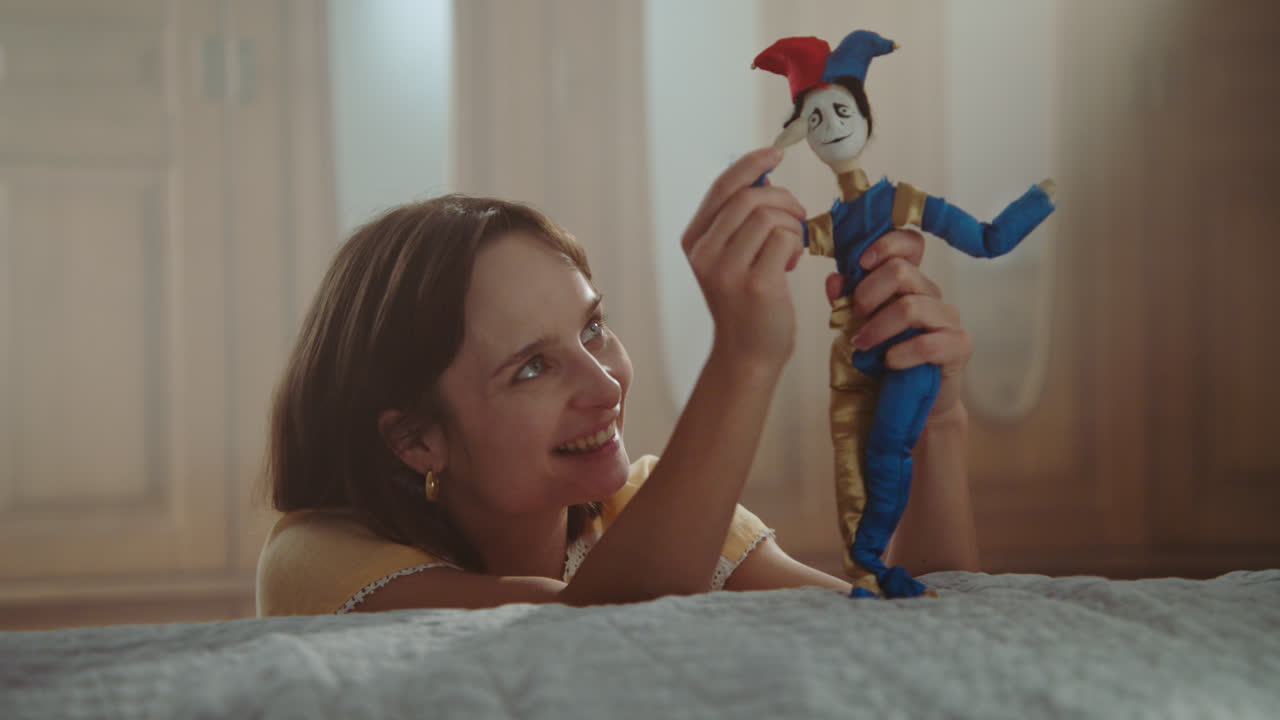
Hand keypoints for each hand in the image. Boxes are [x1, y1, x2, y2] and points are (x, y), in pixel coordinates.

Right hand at [682, 147, 806, 373]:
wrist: (748, 355)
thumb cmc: (747, 303)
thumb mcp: (730, 257)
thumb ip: (738, 221)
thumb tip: (762, 176)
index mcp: (694, 241)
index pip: (722, 188)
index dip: (751, 164)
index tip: (776, 152)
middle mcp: (704, 254)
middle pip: (749, 198)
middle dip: (782, 199)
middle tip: (797, 215)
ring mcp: (727, 270)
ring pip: (768, 216)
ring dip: (791, 224)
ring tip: (792, 245)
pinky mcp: (756, 285)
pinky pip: (783, 238)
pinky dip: (796, 243)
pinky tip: (791, 262)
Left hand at [825, 230, 972, 417]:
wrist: (909, 402)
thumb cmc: (883, 360)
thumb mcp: (856, 328)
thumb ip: (846, 303)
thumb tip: (834, 278)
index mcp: (909, 282)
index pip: (911, 244)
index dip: (887, 244)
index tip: (860, 262)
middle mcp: (931, 294)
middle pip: (902, 271)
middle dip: (868, 294)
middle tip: (854, 318)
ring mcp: (948, 318)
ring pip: (911, 307)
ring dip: (878, 328)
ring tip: (861, 346)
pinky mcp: (959, 346)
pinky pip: (929, 343)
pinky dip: (902, 353)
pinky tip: (888, 363)